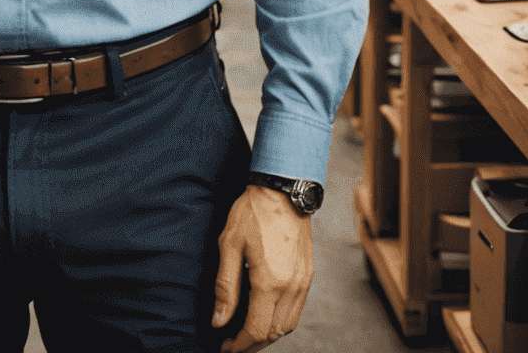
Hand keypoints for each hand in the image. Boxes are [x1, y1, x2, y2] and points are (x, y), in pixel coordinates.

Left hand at [212, 185, 314, 350]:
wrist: (283, 190)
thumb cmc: (253, 213)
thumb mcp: (229, 245)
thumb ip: (225, 287)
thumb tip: (220, 320)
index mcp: (270, 282)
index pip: (256, 329)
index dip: (239, 344)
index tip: (226, 347)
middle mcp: (291, 287)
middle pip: (273, 333)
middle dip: (253, 344)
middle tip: (234, 344)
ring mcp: (303, 282)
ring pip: (288, 325)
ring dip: (268, 334)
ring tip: (248, 333)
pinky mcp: (308, 274)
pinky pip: (297, 310)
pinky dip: (281, 321)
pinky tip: (267, 314)